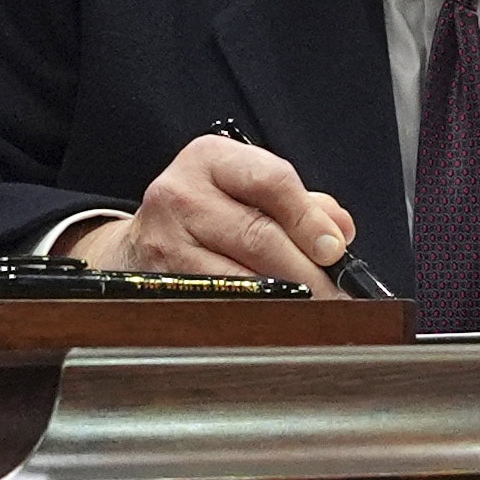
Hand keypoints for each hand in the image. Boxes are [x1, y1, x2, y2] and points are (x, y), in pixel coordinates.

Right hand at [62, 131, 354, 295]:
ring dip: (285, 300)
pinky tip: (275, 320)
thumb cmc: (208, 213)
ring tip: (314, 312)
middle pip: (258, 235)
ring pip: (240, 277)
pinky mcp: (160, 284)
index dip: (309, 219)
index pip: (271, 181)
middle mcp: (181, 193)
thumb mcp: (248, 189)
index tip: (335, 250)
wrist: (140, 243)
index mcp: (211, 158)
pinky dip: (254, 315)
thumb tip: (340, 231)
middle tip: (335, 295)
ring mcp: (165, 240)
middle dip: (306, 270)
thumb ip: (303, 203)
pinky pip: (219, 304)